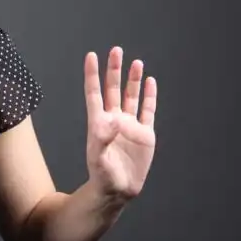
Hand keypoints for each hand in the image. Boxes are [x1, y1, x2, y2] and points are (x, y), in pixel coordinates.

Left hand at [84, 46, 157, 201]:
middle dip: (114, 70)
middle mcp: (114, 120)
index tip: (91, 56)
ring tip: (136, 62)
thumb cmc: (103, 176)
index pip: (94, 93)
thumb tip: (111, 120)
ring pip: (131, 96)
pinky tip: (150, 82)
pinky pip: (148, 110)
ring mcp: (130, 126)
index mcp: (98, 123)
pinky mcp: (145, 134)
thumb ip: (101, 139)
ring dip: (133, 80)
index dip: (92, 74)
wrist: (118, 191)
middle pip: (113, 89)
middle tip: (116, 50)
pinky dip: (150, 97)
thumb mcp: (98, 158)